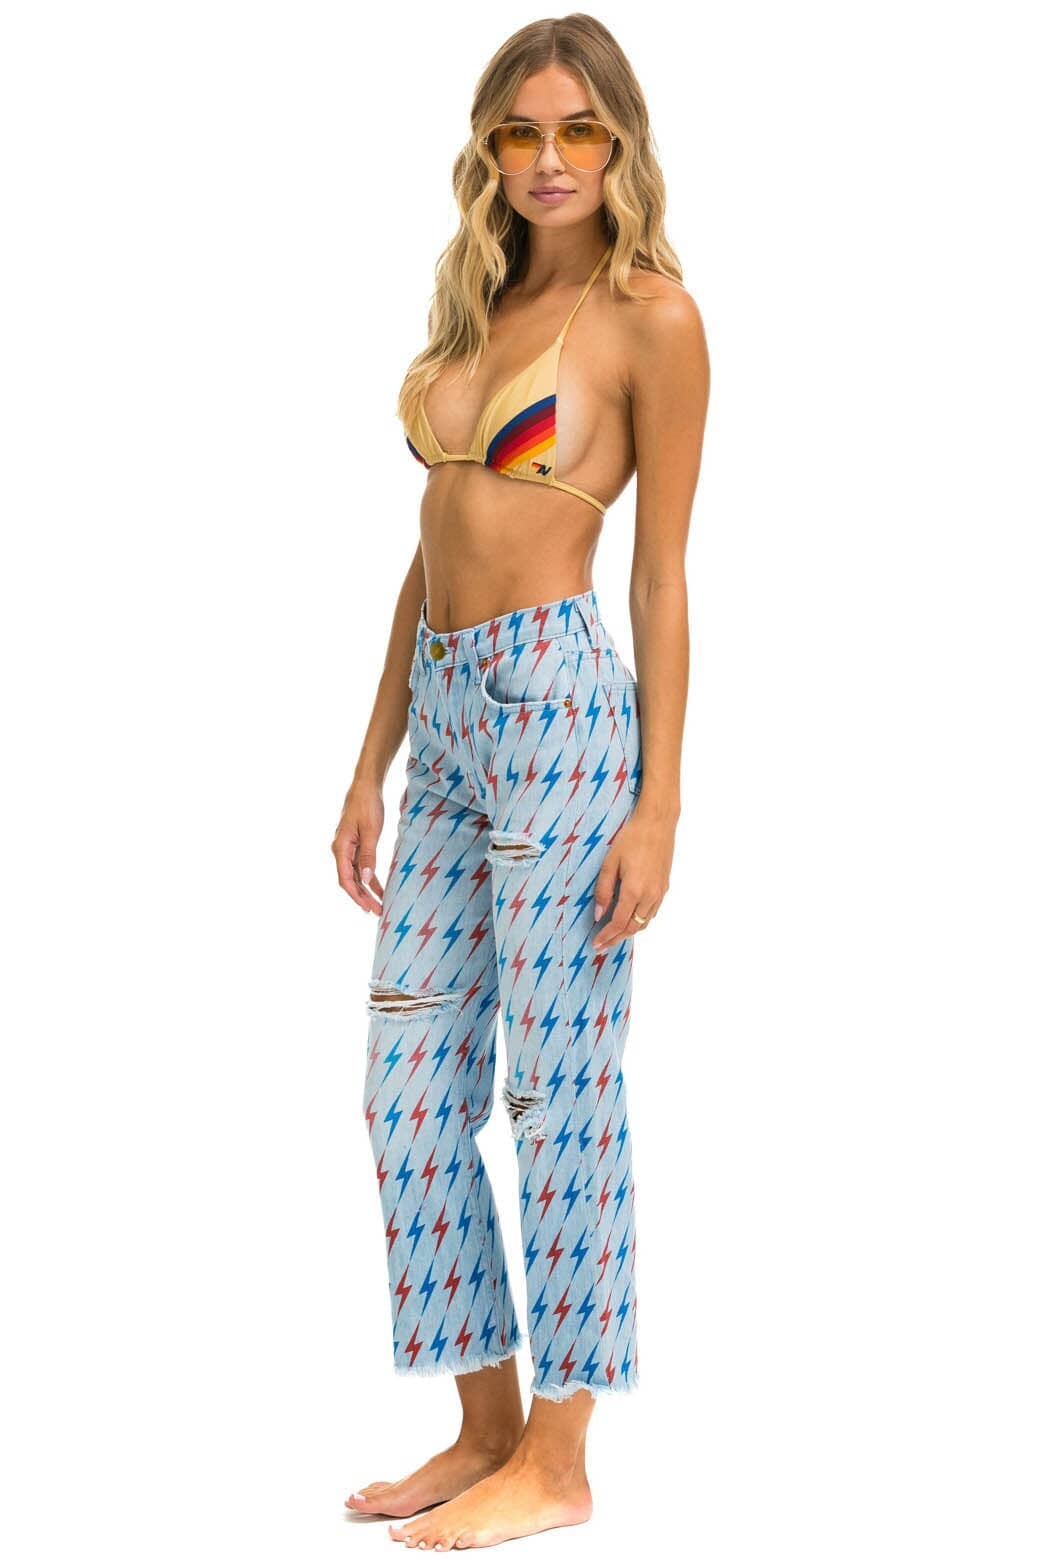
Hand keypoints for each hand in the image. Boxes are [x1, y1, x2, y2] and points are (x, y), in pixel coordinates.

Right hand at [332, 777, 385, 912]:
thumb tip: (366, 880)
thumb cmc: (367, 805)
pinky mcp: (356, 844)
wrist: (366, 786)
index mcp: (340, 848)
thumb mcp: (370, 831)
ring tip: (380, 904)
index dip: (356, 896)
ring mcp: (348, 848)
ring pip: (356, 875)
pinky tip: (380, 887)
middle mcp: (341, 850)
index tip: (368, 908)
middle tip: (377, 912)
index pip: (345, 879)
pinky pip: (361, 865)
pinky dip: (370, 877)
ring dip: (367, 889)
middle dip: (363, 897)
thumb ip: (368, 856)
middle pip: (350, 880)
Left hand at [590, 801, 674, 950]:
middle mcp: (650, 895)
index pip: (619, 923)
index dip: (606, 935)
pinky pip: (652, 912)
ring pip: (644, 922)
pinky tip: (630, 919)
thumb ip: (603, 890)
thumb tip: (599, 914)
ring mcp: (659, 893)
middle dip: (616, 939)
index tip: (596, 943)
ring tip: (614, 936)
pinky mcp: (664, 887)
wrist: (658, 824)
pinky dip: (640, 921)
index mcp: (634, 890)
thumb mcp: (610, 862)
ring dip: (629, 932)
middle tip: (602, 946)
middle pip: (633, 928)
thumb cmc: (632, 838)